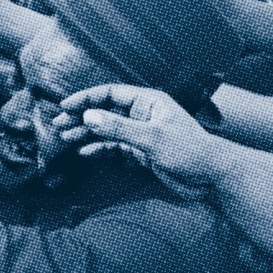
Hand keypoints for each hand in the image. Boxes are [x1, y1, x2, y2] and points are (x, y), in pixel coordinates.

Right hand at [57, 84, 219, 200]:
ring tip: (66, 137)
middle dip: (81, 117)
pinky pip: (115, 147)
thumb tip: (89, 116)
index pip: (109, 93)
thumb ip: (119, 128)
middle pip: (104, 111)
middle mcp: (141, 114)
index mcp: (147, 101)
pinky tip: (85, 153)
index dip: (86, 98)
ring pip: (107, 130)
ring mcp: (141, 133)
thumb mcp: (152, 138)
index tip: (66, 106)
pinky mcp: (142, 152)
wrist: (214, 179)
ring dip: (87, 133)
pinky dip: (100, 149)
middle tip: (58, 123)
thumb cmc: (190, 151)